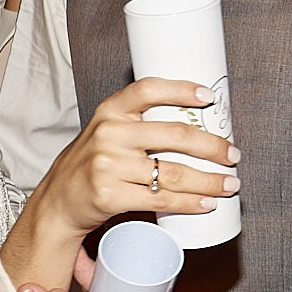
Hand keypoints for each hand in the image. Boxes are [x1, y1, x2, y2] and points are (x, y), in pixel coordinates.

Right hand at [23, 78, 242, 234]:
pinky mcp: (110, 196)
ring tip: (229, 183)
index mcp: (110, 111)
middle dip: (212, 146)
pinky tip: (206, 202)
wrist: (58, 202)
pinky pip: (161, 200)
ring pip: (173, 172)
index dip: (181, 90)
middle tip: (233, 154)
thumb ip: (140, 123)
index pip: (148, 89)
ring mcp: (108, 166)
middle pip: (173, 135)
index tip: (209, 97)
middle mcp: (108, 134)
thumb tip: (198, 123)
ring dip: (209, 180)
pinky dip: (190, 202)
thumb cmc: (93, 163)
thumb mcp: (107, 131)